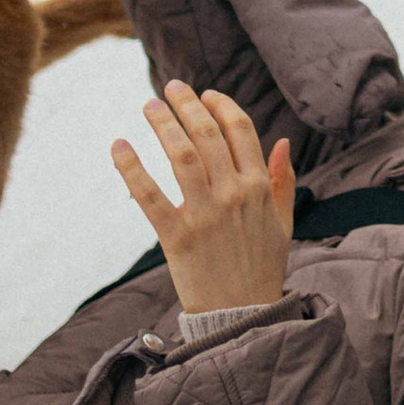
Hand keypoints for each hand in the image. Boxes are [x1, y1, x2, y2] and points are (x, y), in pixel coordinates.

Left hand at [112, 81, 295, 314]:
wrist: (242, 316)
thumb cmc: (262, 267)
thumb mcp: (283, 222)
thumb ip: (284, 181)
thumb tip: (283, 142)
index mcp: (260, 187)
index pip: (241, 130)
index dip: (221, 106)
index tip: (204, 94)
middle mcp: (235, 194)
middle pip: (209, 134)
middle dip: (187, 106)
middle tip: (170, 88)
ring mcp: (206, 214)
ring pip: (183, 155)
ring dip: (163, 125)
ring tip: (149, 107)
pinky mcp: (178, 236)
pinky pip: (151, 195)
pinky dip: (132, 168)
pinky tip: (119, 146)